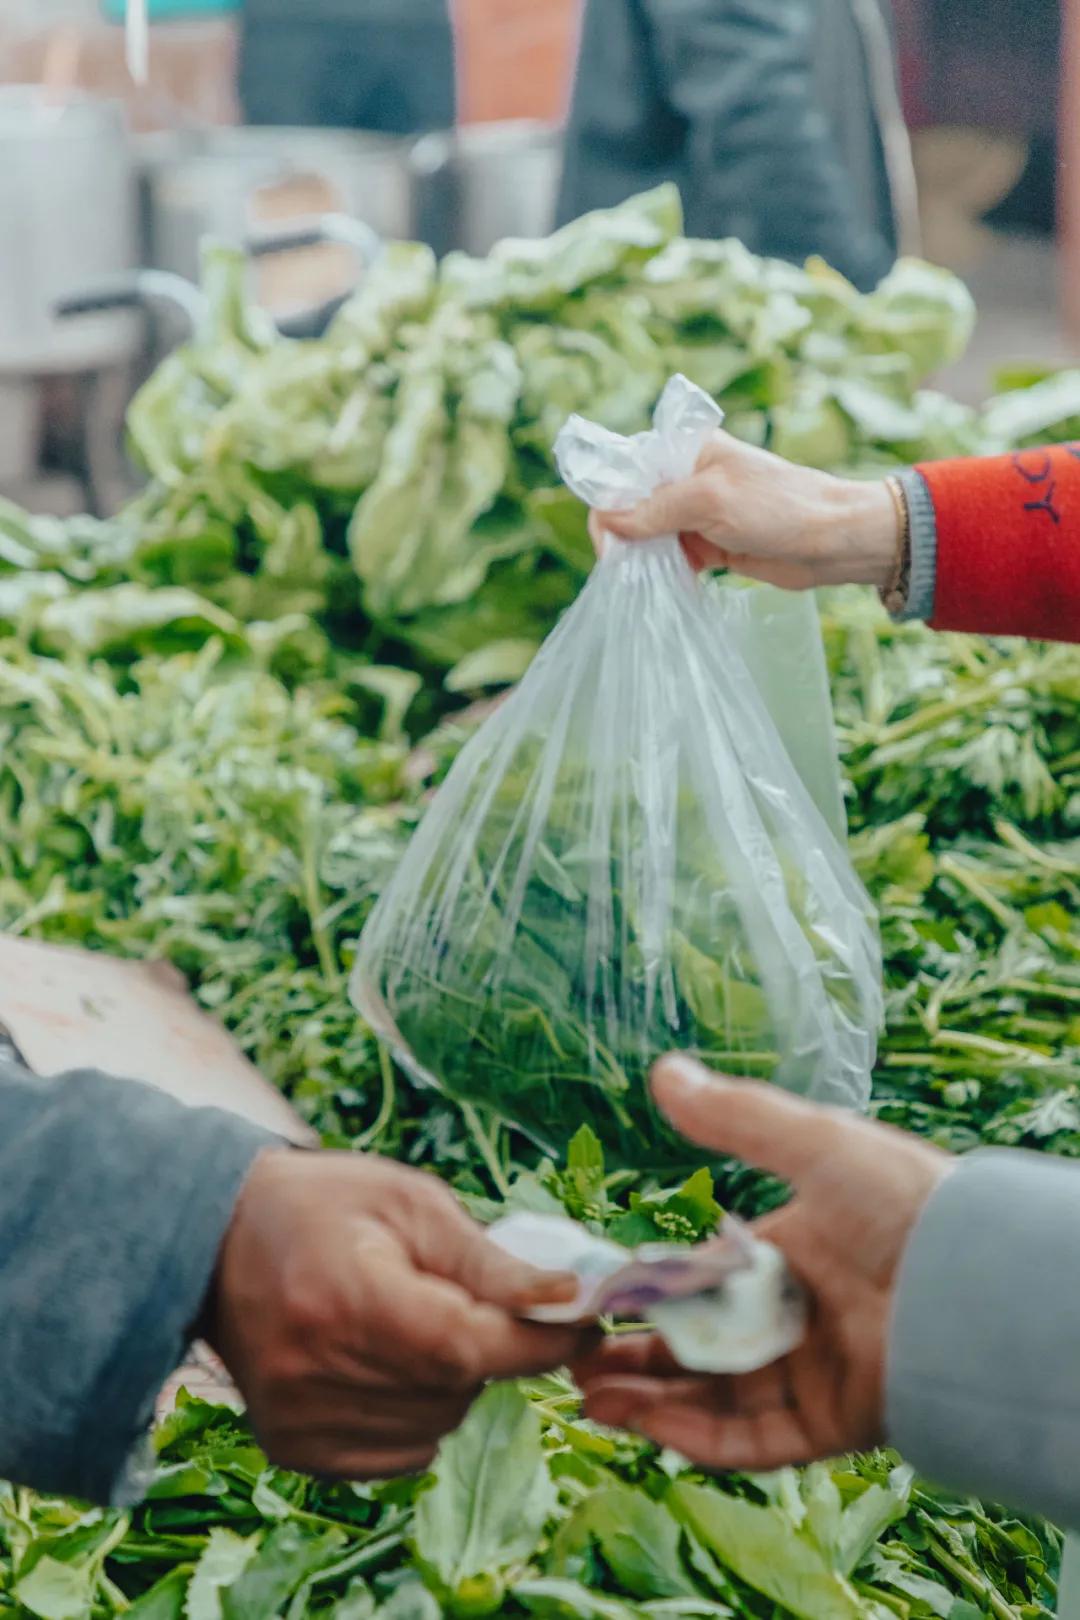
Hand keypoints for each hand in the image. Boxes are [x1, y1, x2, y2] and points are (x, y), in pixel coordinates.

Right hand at [205, 1150, 589, 1479]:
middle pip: (457, 1388)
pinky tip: (393, 1362)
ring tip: (421, 1322)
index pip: (465, 1346)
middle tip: (475, 1299)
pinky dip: (421, 1413)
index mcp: (347, 1298)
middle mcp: (316, 1372)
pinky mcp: (294, 1448)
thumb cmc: (325, 1205)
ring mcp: (300, 1420)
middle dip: (491, 1348)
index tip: (581, 1321)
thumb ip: (488, 1260)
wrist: (217, 1239)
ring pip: (438, 1425)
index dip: (535, 1342)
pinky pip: (402, 1452)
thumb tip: (568, 1295)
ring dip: (455, 1382)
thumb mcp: (410, 1203)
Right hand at [575, 1057, 950, 1469]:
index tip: (592, 1293)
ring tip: (584, 1391)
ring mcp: (806, 1374)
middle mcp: (791, 1318)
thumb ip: (736, 1116)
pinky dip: (693, 1438)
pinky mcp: (826, 1423)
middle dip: (631, 1354)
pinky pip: (748, 1441)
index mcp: (785, 1254)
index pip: (697, 1281)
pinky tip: (642, 1422)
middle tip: (570, 1353)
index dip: (643, 1291)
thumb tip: (663, 1070)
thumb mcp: (813, 1144)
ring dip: (647, 1401)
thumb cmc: (903, 1200)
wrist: (976, 1281)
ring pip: (710, 1399)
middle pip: (694, 1347)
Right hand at [589, 431, 899, 590]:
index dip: (610, 504)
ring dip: (643, 558)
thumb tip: (607, 521)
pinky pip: (673, 557)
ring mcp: (699, 514)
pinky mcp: (710, 544)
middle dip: (624, 537)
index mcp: (687, 451)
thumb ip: (657, 509)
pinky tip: (662, 589)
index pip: (627, 470)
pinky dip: (664, 572)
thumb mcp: (711, 500)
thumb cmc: (779, 506)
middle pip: (634, 506)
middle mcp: (688, 479)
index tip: (611, 546)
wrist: (832, 541)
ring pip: (651, 535)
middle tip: (623, 571)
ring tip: (641, 584)